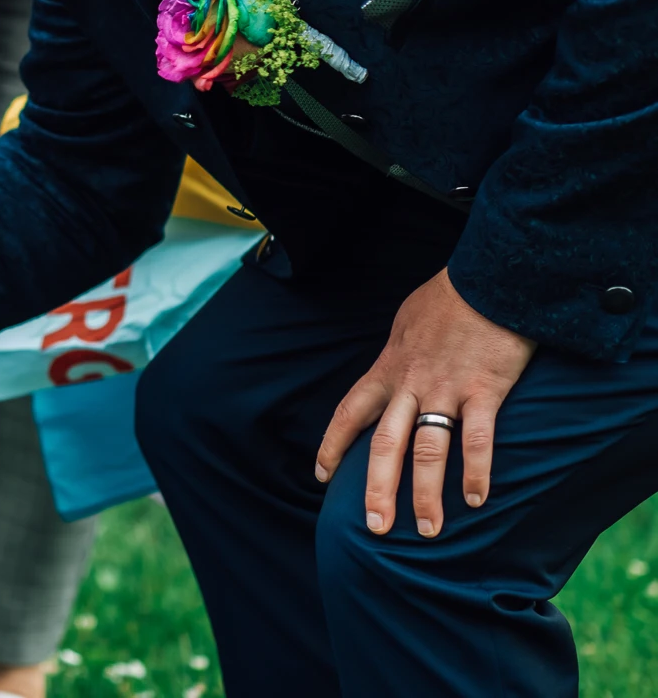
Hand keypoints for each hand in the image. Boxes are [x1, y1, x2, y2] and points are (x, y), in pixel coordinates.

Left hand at [315, 268, 536, 537]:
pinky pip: (478, 439)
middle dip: (378, 489)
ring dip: (427, 494)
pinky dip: (477, 471)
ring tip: (430, 531)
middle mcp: (410, 385)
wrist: (487, 278)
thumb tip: (396, 370)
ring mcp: (446, 390)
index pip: (350, 412)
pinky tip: (476, 500)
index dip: (333, 446)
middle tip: (375, 528)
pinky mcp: (484, 391)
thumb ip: (399, 354)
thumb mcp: (406, 324)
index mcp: (387, 370)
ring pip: (427, 450)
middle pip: (385, 444)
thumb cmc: (449, 300)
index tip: (321, 476)